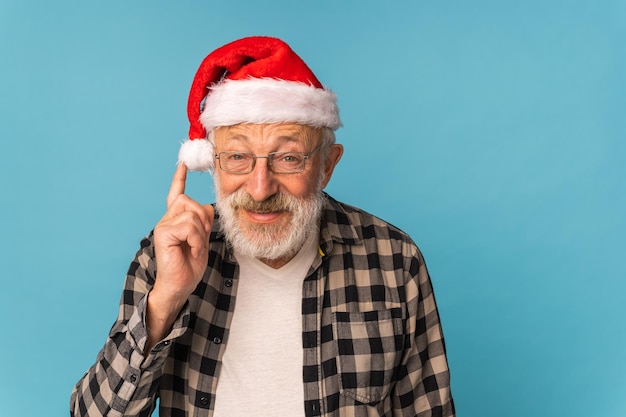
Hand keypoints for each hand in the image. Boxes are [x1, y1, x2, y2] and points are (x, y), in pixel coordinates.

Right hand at [153, 162, 214, 301]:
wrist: (179, 286)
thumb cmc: (189, 266)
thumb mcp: (201, 240)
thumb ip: (203, 222)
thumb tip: (207, 207)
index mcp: (175, 220)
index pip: (176, 194)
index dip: (179, 179)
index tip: (183, 164)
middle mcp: (167, 219)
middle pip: (190, 202)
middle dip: (202, 220)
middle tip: (200, 241)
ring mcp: (163, 225)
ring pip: (191, 214)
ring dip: (200, 233)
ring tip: (194, 248)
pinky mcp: (163, 233)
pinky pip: (188, 226)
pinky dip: (195, 239)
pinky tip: (191, 251)